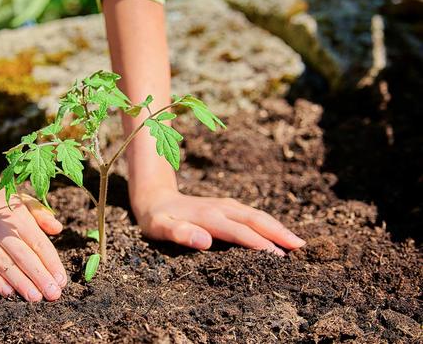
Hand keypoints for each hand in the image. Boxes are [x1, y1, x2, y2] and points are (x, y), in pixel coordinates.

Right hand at [0, 177, 66, 301]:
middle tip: (53, 294)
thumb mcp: (21, 199)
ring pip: (5, 266)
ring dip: (21, 283)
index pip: (39, 244)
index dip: (52, 263)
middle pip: (24, 257)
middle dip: (40, 277)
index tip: (61, 280)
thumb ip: (41, 214)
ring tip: (35, 298)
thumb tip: (58, 229)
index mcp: (18, 217)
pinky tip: (8, 293)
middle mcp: (1, 229)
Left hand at [131, 188, 305, 254]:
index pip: (239, 232)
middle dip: (278, 233)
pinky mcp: (226, 207)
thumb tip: (204, 240)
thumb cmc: (155, 219)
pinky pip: (251, 215)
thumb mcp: (159, 228)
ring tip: (297, 243)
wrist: (154, 197)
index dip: (259, 244)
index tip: (279, 257)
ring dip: (277, 227)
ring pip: (256, 215)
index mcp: (208, 216)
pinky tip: (276, 233)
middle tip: (301, 248)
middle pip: (255, 219)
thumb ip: (179, 233)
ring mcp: (225, 206)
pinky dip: (268, 223)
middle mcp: (221, 208)